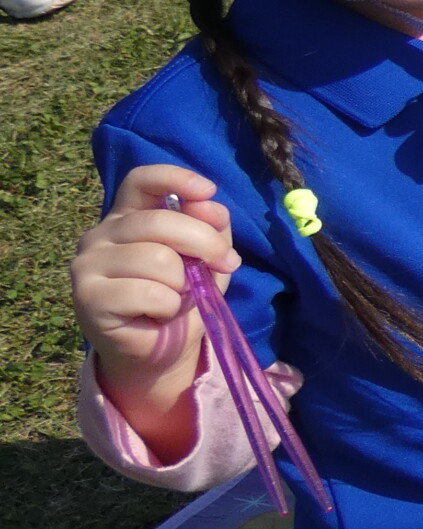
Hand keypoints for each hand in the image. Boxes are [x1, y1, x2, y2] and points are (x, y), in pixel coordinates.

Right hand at [73, 164, 238, 447]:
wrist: (160, 350)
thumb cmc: (180, 297)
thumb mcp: (204, 257)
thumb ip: (209, 227)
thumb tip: (212, 205)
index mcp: (127, 216)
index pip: (141, 181)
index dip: (175, 178)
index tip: (208, 190)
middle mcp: (100, 234)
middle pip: (159, 222)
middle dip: (205, 242)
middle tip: (227, 263)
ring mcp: (88, 265)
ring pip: (157, 259)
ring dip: (184, 283)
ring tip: (178, 296)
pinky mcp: (89, 297)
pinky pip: (149, 293)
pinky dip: (169, 306)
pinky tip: (160, 314)